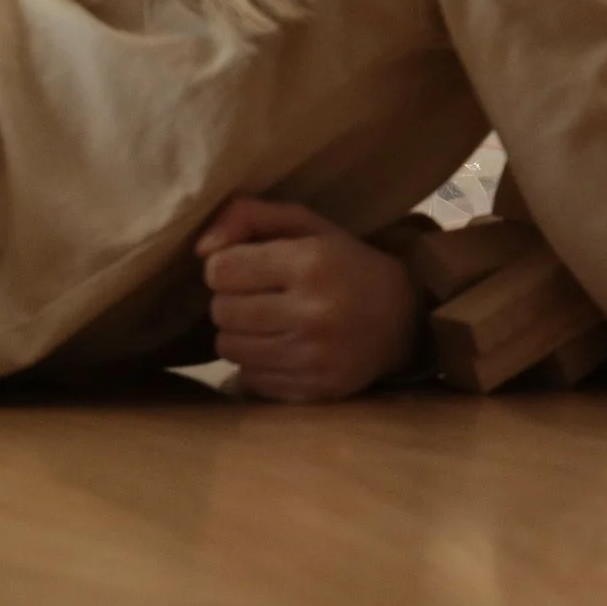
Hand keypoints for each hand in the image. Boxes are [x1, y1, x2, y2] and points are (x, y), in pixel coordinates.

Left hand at [196, 198, 423, 401]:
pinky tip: (284, 348)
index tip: (250, 267)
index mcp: (311, 263)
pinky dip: (258, 364)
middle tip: (262, 297)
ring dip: (241, 334)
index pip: (220, 270)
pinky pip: (249, 378)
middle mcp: (312, 312)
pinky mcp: (313, 390)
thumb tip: (201, 248)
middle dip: (233, 301)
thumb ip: (249, 215)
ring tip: (271, 323)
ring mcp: (313, 357)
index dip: (228, 266)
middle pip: (221, 311)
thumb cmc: (347, 265)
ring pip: (229, 348)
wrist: (405, 320)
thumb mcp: (308, 225)